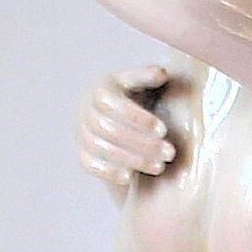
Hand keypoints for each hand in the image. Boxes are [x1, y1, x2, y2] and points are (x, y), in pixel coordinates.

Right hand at [78, 68, 175, 188]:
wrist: (115, 116)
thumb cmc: (133, 95)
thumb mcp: (139, 82)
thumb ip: (148, 76)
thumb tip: (161, 73)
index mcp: (100, 89)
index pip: (112, 104)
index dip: (137, 118)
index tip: (164, 130)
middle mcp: (86, 110)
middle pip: (108, 129)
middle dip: (141, 143)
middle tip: (169, 153)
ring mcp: (81, 132)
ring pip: (100, 148)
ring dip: (131, 159)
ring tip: (159, 167)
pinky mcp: (82, 152)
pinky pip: (89, 164)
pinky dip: (108, 172)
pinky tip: (131, 178)